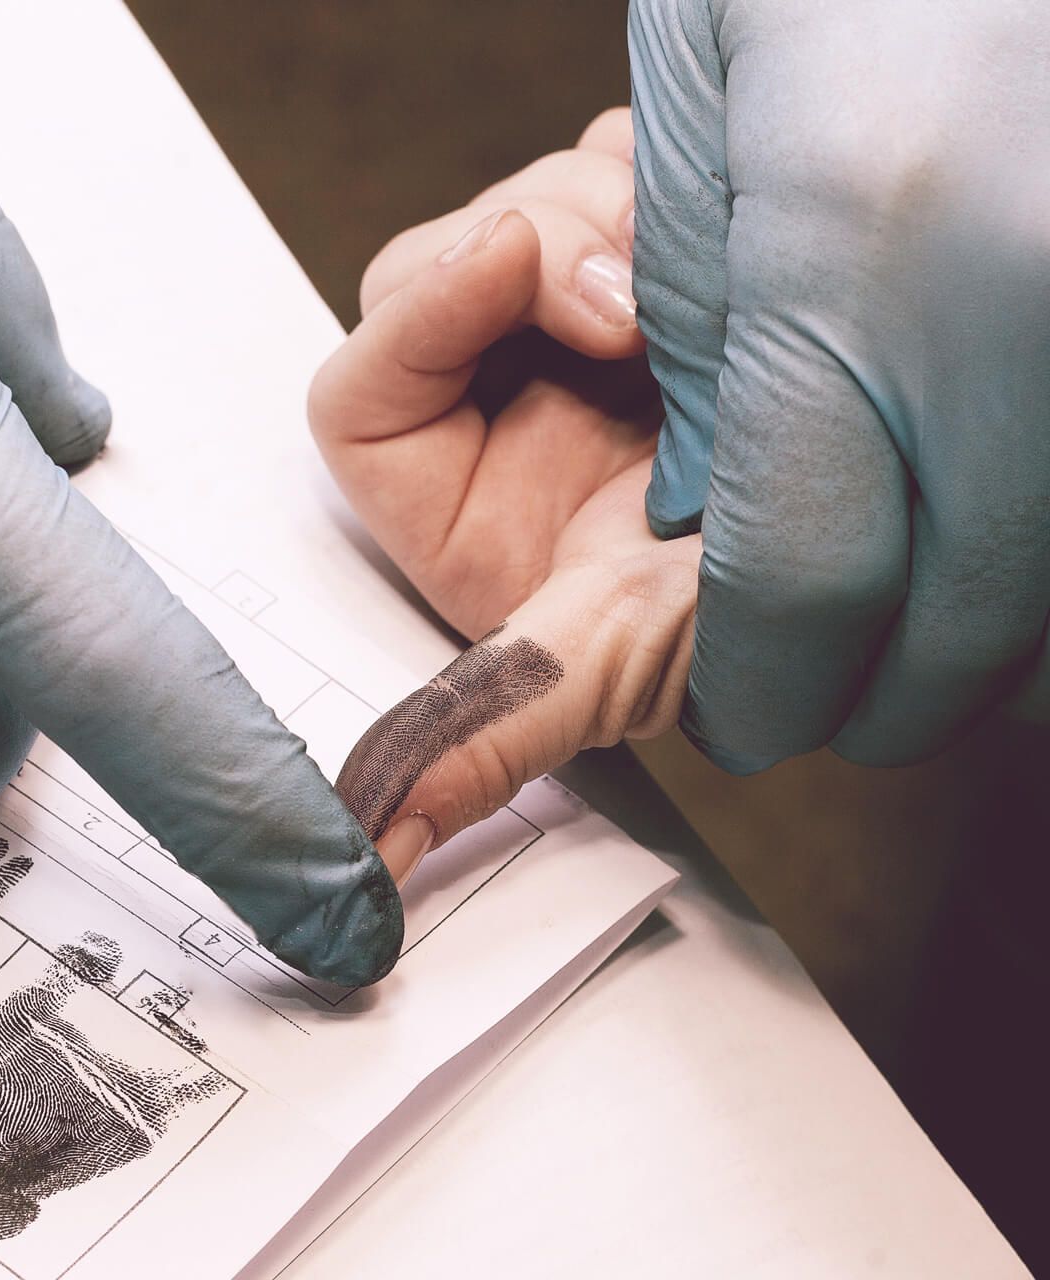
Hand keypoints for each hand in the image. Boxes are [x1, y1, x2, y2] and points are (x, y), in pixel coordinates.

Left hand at [311, 111, 698, 880]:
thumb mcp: (593, 663)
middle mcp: (506, 396)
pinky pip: (625, 171)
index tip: (511, 275)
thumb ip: (480, 740)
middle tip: (630, 308)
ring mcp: (582, 316)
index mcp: (455, 486)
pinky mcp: (658, 257)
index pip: (365, 382)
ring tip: (692, 301)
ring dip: (613, 219)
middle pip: (445, 264)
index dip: (421, 315)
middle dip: (540, 253)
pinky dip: (666, 189)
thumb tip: (368, 846)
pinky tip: (719, 255)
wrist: (862, 547)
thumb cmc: (733, 615)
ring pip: (538, 201)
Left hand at [630, 0, 1049, 770]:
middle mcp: (1024, 308)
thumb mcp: (702, 137)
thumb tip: (718, 514)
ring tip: (913, 615)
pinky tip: (999, 522)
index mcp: (858, 264)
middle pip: (965, 625)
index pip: (803, 586)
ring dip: (992, 641)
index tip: (739, 704)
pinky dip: (1045, 557)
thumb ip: (712, 347)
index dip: (763, 681)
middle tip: (822, 688)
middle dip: (879, 692)